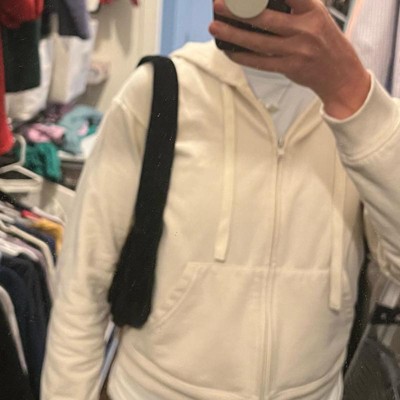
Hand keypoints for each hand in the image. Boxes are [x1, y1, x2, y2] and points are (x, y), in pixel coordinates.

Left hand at [209, 0, 370, 118]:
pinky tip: (229, 50)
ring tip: (214, 27)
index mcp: (313, 10)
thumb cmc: (326, 42)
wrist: (341, 74)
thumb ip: (294, 8)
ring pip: (257, 42)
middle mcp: (305, 29)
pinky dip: (242, 56)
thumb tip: (258, 6)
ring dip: (233, 34)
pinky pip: (260, 62)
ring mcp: (296, 51)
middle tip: (218, 4)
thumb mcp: (317, 17)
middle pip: (264, 18)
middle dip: (237, 10)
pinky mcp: (289, 68)